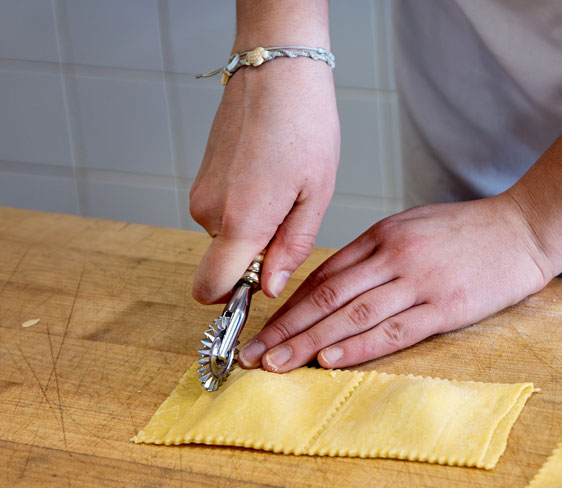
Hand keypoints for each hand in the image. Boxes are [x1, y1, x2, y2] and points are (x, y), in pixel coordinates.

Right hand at [189, 57, 338, 303]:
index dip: (233, 299)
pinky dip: (247, 205)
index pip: (211, 289)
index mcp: (240, 221)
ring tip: (286, 185)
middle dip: (259, 253)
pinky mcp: (201, 177)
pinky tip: (271, 174)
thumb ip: (292, 247)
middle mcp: (209, 212)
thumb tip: (268, 287)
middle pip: (227, 262)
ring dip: (256, 225)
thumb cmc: (305, 127)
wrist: (276, 71)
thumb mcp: (316, 195)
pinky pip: (224, 212)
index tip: (263, 285)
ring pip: (228, 235)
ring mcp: (201, 193)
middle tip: (293, 213)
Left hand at [237, 195, 551, 370]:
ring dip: (309, 342)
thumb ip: (376, 252)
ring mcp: (419, 281)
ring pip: (352, 315)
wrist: (524, 228)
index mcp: (383, 235)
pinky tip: (330, 361)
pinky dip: (358, 347)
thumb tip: (335, 284)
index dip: (287, 306)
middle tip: (252, 355)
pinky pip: (393, 330)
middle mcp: (394, 256)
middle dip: (285, 328)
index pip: (323, 274)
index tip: (262, 329)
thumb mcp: (414, 226)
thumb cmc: (470, 231)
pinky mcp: (446, 306)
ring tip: (277, 364)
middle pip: (327, 297)